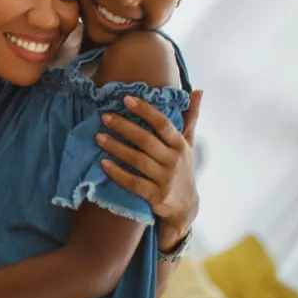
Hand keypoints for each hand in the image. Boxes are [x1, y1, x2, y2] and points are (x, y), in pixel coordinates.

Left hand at [96, 90, 202, 249]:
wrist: (186, 207)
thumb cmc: (182, 168)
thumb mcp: (188, 142)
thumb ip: (190, 116)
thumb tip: (198, 90)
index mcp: (180, 144)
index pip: (163, 124)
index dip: (145, 110)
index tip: (126, 99)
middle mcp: (174, 160)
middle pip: (146, 140)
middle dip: (124, 127)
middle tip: (104, 117)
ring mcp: (165, 179)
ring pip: (138, 160)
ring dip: (117, 148)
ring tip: (99, 137)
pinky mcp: (156, 195)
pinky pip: (134, 183)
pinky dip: (118, 173)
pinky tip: (104, 163)